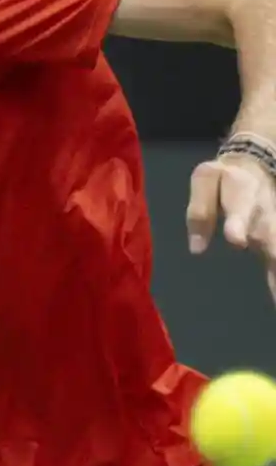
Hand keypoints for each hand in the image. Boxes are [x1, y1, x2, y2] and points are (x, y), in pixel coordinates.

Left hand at [187, 152, 275, 299]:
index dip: (238, 225)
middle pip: (271, 237)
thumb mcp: (206, 180)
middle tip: (271, 286)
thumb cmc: (225, 178)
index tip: (236, 240)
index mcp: (242, 194)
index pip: (240, 210)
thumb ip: (200, 211)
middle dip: (273, 255)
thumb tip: (197, 248)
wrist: (257, 166)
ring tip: (275, 298)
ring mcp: (275, 229)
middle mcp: (264, 215)